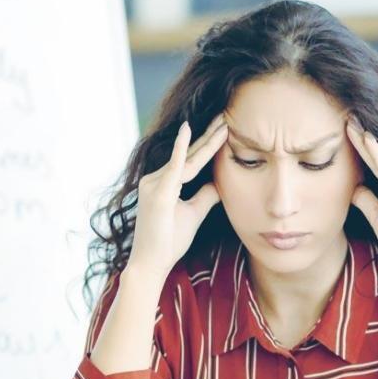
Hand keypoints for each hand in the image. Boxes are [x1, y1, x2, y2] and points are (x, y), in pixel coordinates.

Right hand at [126, 114, 227, 282]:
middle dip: (209, 134)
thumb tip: (220, 182)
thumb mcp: (193, 213)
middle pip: (189, 153)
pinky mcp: (158, 193)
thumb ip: (205, 195)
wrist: (151, 264)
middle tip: (226, 114)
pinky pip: (173, 167)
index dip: (208, 144)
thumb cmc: (169, 241)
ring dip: (206, 140)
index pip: (191, 159)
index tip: (224, 127)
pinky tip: (188, 130)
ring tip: (223, 122)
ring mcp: (155, 184)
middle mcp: (156, 179)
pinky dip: (181, 148)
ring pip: (187, 158)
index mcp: (163, 183)